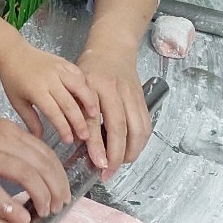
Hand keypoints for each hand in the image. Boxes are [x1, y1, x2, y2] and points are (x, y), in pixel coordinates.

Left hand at [0, 42, 99, 146]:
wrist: (13, 53)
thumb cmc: (13, 79)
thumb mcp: (17, 102)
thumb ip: (30, 120)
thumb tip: (39, 137)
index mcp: (36, 90)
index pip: (53, 112)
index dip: (63, 127)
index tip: (69, 140)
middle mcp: (49, 79)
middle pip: (69, 102)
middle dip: (78, 121)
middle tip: (85, 135)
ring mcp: (58, 69)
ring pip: (78, 86)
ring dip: (88, 101)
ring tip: (95, 114)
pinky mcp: (63, 62)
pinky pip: (78, 74)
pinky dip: (86, 85)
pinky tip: (91, 95)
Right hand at [0, 99, 71, 222]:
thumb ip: (12, 143)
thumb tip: (31, 159)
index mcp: (11, 132)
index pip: (46, 154)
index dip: (60, 176)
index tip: (63, 192)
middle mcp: (3, 141)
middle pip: (42, 165)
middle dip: (56, 189)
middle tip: (59, 207)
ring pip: (25, 175)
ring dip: (40, 196)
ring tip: (45, 212)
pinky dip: (10, 206)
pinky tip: (21, 219)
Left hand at [77, 42, 151, 178]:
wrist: (113, 49)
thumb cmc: (89, 69)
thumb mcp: (75, 86)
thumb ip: (76, 111)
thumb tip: (78, 143)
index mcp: (95, 86)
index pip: (96, 120)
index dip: (97, 144)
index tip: (98, 164)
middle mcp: (116, 91)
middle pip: (121, 128)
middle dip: (116, 155)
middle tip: (108, 173)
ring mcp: (132, 95)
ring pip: (138, 129)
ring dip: (131, 152)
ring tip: (119, 165)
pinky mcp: (143, 99)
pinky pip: (146, 125)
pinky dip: (141, 143)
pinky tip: (131, 151)